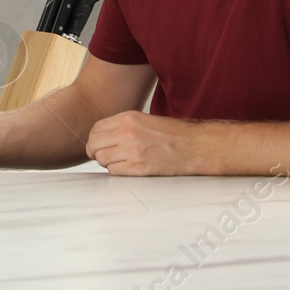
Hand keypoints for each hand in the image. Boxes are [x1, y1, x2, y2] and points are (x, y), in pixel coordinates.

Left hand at [84, 111, 208, 175]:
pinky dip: (116, 171)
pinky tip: (126, 168)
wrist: (196, 146)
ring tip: (118, 162)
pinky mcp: (140, 168)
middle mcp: (128, 133)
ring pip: (102, 159)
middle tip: (101, 156)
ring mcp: (133, 151)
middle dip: (95, 152)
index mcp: (129, 118)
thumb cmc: (174, 133)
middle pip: (95, 144)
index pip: (96, 128)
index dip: (93, 138)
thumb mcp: (145, 120)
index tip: (96, 144)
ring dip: (106, 163)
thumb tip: (104, 137)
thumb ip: (124, 126)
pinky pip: (114, 171)